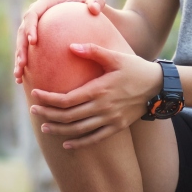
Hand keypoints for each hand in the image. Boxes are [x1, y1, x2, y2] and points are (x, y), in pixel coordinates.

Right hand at [14, 0, 105, 83]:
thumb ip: (96, 1)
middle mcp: (36, 15)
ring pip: (21, 45)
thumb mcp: (96, 1)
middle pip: (22, 31)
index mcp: (45, 3)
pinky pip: (27, 54)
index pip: (32, 14)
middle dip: (21, 48)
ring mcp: (34, 29)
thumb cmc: (93, 7)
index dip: (30, 28)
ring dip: (18, 60)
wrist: (89, 17)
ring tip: (18, 76)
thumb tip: (93, 9)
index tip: (34, 42)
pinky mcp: (35, 41)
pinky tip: (21, 81)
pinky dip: (23, 66)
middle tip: (23, 63)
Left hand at [30, 43, 161, 148]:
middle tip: (33, 111)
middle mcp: (102, 107)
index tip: (35, 95)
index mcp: (99, 89)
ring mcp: (110, 120)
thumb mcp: (116, 56)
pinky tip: (66, 144)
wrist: (159, 87)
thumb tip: (71, 46)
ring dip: (59, 130)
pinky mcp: (117, 127)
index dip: (48, 99)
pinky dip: (79, 143)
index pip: (67, 98)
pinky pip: (95, 138)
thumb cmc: (135, 69)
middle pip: (68, 116)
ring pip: (78, 130)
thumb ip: (93, 51)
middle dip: (48, 114)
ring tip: (44, 127)